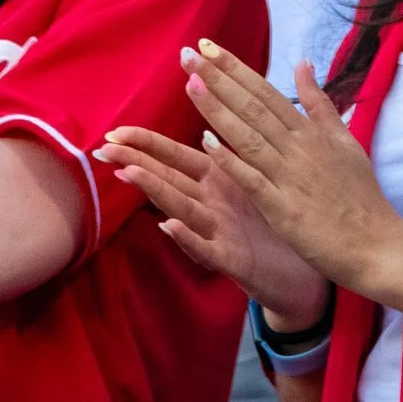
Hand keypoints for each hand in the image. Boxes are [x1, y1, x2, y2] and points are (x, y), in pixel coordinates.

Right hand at [95, 125, 330, 322]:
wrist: (300, 275)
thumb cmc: (271, 225)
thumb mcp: (247, 184)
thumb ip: (223, 159)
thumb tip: (202, 126)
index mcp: (216, 181)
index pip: (175, 157)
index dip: (146, 143)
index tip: (114, 131)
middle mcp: (209, 205)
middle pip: (168, 179)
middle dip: (136, 162)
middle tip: (103, 150)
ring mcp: (216, 233)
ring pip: (181, 208)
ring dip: (155, 192)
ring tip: (130, 174)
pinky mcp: (230, 259)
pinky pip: (206, 248)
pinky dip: (187, 237)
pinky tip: (168, 226)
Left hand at [176, 44, 402, 295]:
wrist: (376, 243)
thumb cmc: (360, 195)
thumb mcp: (345, 141)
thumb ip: (319, 104)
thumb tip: (303, 63)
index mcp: (311, 132)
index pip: (266, 92)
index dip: (236, 69)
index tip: (208, 47)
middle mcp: (298, 148)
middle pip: (252, 107)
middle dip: (219, 79)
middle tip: (188, 54)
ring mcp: (290, 177)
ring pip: (247, 136)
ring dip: (217, 110)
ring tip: (191, 84)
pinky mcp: (283, 208)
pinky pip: (252, 179)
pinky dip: (231, 160)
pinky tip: (206, 142)